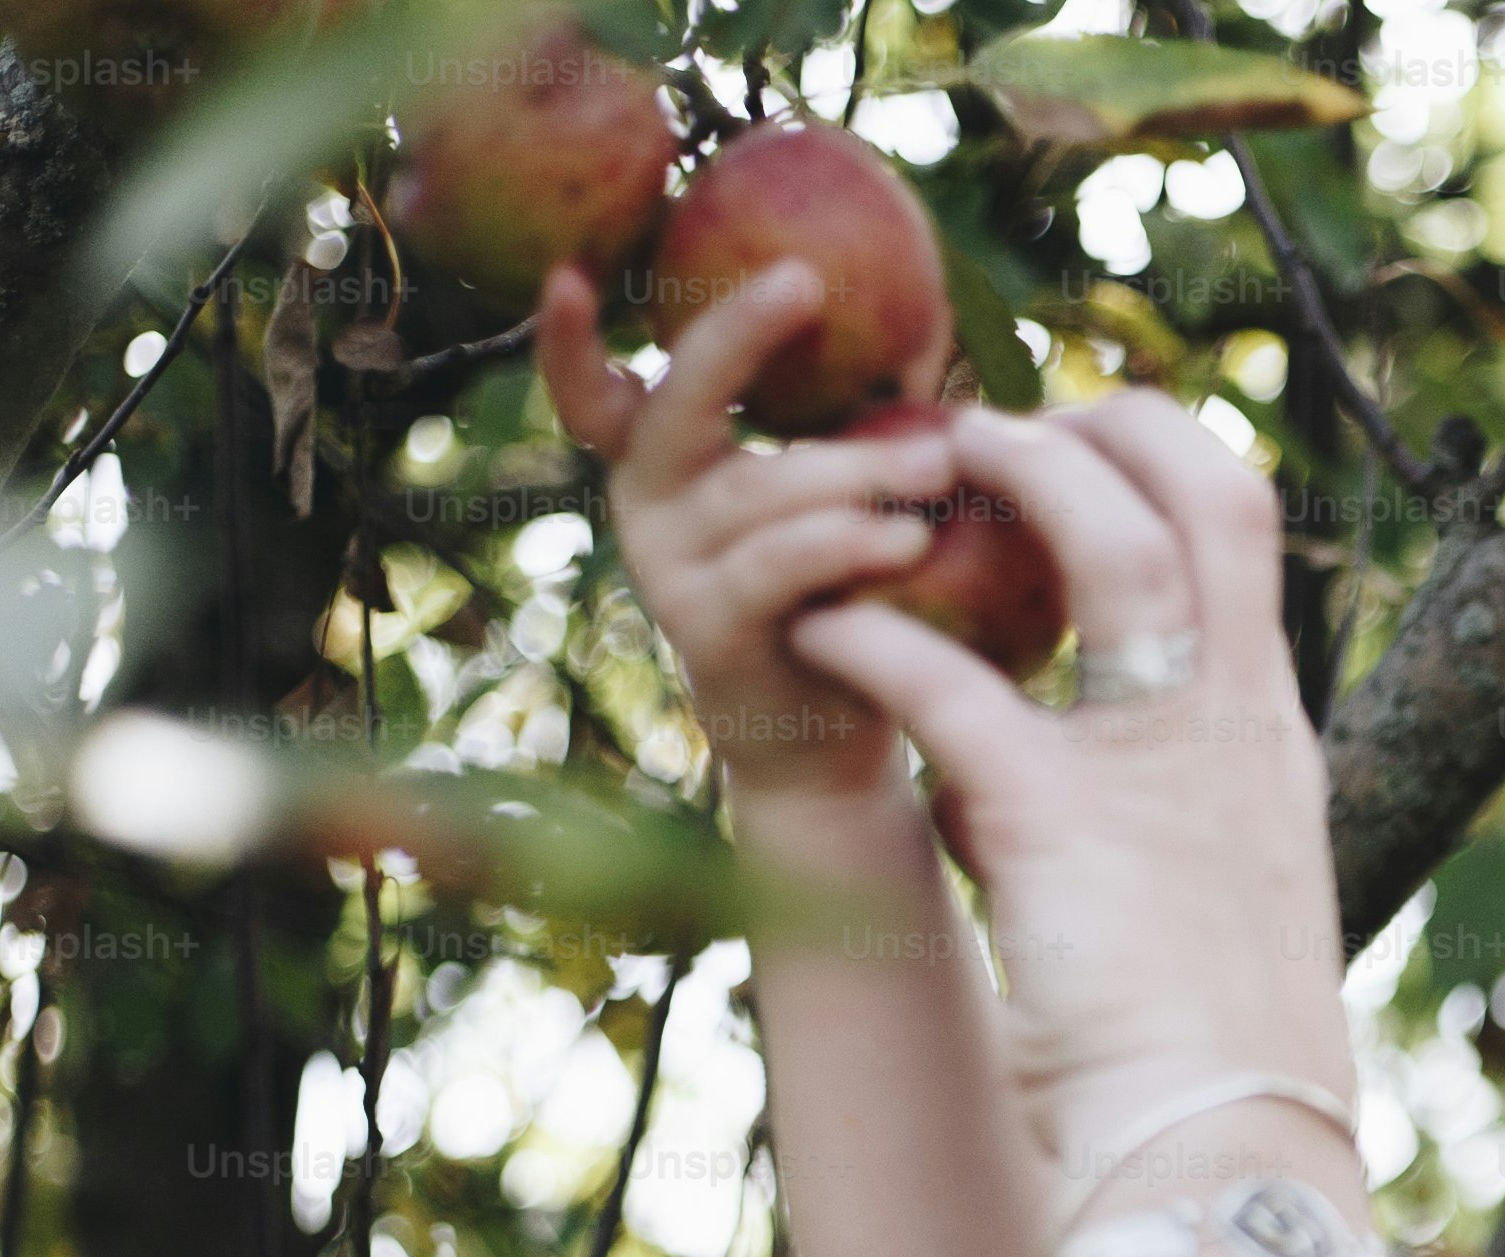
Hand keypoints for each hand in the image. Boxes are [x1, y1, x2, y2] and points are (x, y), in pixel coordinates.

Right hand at [531, 260, 947, 809]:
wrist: (826, 733)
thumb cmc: (839, 586)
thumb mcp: (838, 490)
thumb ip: (855, 415)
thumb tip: (933, 318)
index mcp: (663, 455)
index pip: (595, 388)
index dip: (566, 340)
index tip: (566, 276)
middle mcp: (646, 502)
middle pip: (676, 403)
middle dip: (736, 336)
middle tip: (804, 280)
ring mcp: (669, 568)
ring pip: (752, 491)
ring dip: (850, 468)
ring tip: (937, 461)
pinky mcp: (709, 630)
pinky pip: (774, 569)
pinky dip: (842, 545)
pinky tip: (907, 537)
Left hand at [776, 395, 1349, 1169]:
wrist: (1224, 1151)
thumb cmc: (1216, 1064)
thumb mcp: (1203, 914)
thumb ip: (1130, 827)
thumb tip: (997, 790)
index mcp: (1269, 744)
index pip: (1243, 538)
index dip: (1158, 465)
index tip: (1074, 453)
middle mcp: (1232, 725)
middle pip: (1207, 494)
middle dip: (1102, 425)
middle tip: (987, 426)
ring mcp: (1160, 759)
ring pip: (1104, 539)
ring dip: (1005, 477)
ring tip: (907, 471)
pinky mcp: (1060, 815)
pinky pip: (951, 684)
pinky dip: (874, 643)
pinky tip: (817, 634)